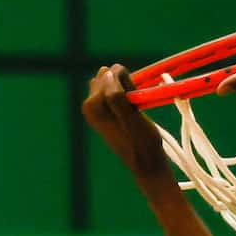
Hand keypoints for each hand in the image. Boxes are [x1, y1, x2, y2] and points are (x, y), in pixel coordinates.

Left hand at [81, 65, 169, 179]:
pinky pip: (115, 90)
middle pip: (109, 75)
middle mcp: (89, 105)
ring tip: (133, 110)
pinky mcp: (105, 111)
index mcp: (91, 105)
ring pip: (113, 82)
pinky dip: (126, 95)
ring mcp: (96, 108)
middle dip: (125, 85)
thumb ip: (116, 95)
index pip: (111, 73)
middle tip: (134, 106)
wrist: (146, 163)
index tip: (135, 101)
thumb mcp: (131, 119)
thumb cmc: (142, 142)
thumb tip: (106, 71)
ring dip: (127, 90)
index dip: (128, 82)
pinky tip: (132, 111)